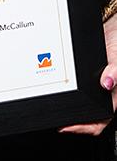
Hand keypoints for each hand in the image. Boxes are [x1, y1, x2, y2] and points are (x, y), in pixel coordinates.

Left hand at [59, 12, 116, 134]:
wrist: (115, 32)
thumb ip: (115, 71)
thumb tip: (107, 82)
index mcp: (112, 98)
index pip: (97, 122)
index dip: (82, 128)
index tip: (65, 127)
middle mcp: (102, 94)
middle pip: (84, 113)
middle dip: (69, 117)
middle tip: (53, 113)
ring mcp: (92, 85)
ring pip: (78, 100)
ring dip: (66, 100)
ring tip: (51, 97)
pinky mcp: (84, 75)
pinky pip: (74, 84)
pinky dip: (64, 83)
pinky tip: (54, 79)